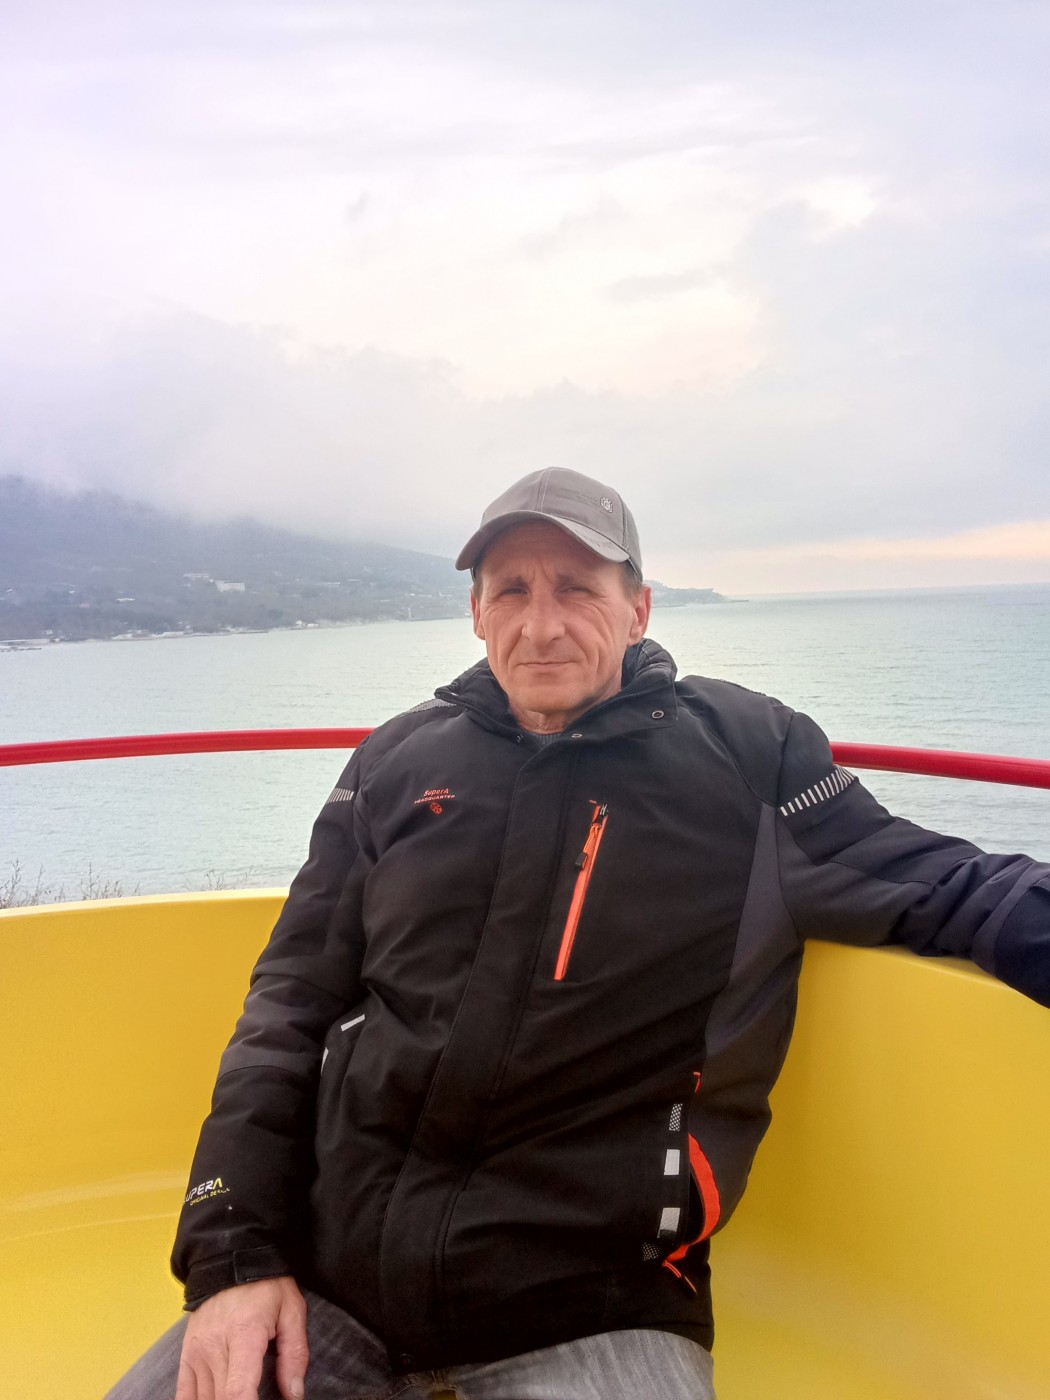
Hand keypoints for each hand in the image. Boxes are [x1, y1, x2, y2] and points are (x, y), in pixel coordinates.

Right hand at [175, 1276, 308, 1399]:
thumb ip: (295, 1355)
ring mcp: (197, 1352)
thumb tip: (294, 1394)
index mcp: (244, 1335)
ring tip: (241, 1398)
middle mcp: (215, 1346)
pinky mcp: (186, 1355)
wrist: (231, 1259)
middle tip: (257, 1398)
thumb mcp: (292, 1311)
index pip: (237, 1391)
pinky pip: (184, 1395)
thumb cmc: (266, 1286)